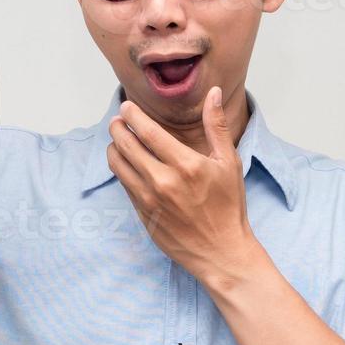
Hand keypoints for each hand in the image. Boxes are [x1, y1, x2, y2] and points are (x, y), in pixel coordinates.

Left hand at [107, 86, 260, 284]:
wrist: (221, 251)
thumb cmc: (229, 207)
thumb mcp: (229, 163)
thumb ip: (216, 126)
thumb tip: (213, 93)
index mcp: (186, 165)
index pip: (147, 132)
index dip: (132, 115)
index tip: (126, 107)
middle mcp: (163, 181)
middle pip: (126, 145)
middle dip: (118, 128)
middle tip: (118, 120)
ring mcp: (149, 200)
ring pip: (118, 165)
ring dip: (114, 148)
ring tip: (119, 140)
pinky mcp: (143, 214)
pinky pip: (124, 184)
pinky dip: (122, 170)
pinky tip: (128, 164)